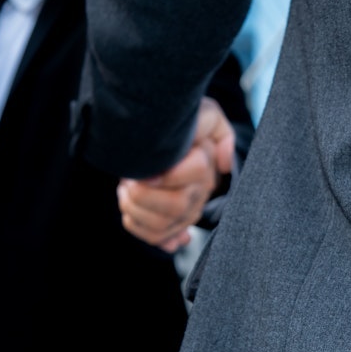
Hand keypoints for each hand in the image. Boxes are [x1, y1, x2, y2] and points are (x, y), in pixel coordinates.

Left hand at [117, 97, 235, 251]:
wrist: (157, 136)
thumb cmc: (182, 124)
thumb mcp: (205, 115)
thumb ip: (221, 132)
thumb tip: (224, 163)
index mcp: (206, 165)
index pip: (196, 174)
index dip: (168, 175)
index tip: (146, 170)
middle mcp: (200, 191)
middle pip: (177, 206)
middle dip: (143, 195)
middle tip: (130, 179)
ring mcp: (188, 211)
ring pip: (161, 224)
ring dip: (133, 208)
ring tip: (126, 187)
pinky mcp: (172, 225)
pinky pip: (154, 237)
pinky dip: (135, 224)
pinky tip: (129, 205)